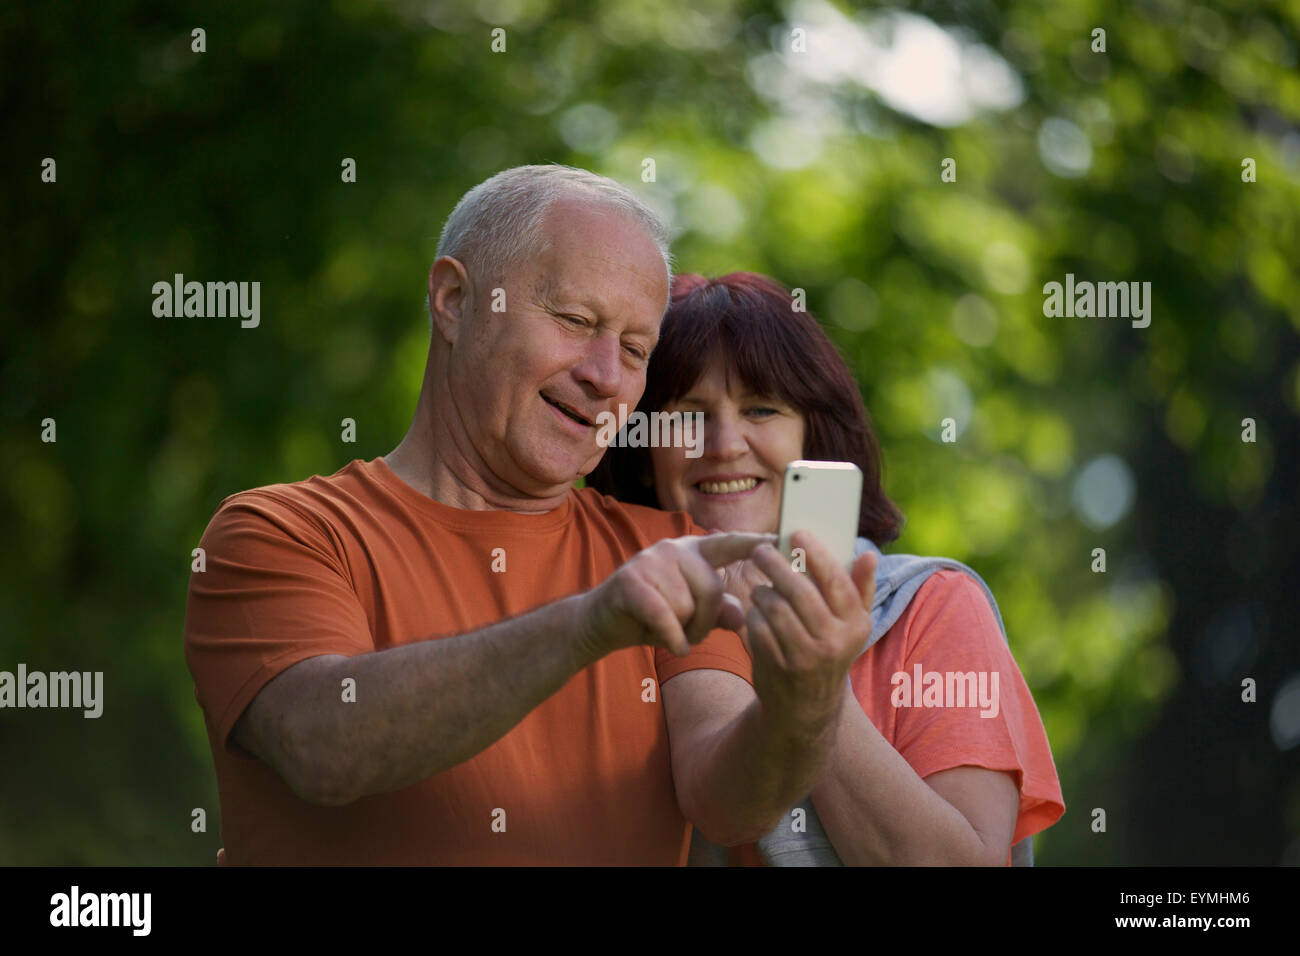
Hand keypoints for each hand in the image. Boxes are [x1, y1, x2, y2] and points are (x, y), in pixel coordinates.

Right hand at [576, 532, 774, 659]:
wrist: (600, 623)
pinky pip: (667, 616)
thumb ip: (717, 612)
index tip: (778, 537)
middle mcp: (673, 549)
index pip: (728, 544)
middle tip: (687, 632)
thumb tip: (741, 616)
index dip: (752, 542)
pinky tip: (667, 643)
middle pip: (712, 589)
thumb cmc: (650, 616)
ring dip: (682, 631)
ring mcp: (650, 561)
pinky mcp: (631, 580)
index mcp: (692, 552)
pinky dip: (670, 638)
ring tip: (665, 629)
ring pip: (688, 607)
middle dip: (704, 622)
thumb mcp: (689, 615)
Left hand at [744, 530, 877, 731]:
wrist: (806, 707)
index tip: (797, 532)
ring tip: (760, 587)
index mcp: (856, 625)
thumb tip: (869, 554)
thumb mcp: (851, 625)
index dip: (815, 553)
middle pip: (799, 592)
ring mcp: (804, 657)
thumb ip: (861, 588)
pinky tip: (756, 613)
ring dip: (762, 591)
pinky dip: (753, 615)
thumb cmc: (829, 650)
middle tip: (761, 550)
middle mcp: (834, 642)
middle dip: (776, 565)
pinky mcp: (777, 667)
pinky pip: (758, 627)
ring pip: (774, 608)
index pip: (836, 581)